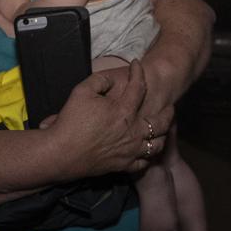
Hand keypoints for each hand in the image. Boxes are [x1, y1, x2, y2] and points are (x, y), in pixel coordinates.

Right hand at [46, 63, 172, 178]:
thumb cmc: (70, 122)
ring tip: (162, 130)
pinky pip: (144, 162)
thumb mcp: (81, 91)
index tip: (137, 64)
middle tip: (170, 106)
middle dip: (168, 112)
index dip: (138, 72)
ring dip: (163, 135)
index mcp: (123, 111)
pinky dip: (149, 155)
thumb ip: (99, 80)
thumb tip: (111, 79)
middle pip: (161, 122)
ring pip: (157, 144)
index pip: (138, 87)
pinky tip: (147, 150)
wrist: (61, 153)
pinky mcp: (123, 166)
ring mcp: (130, 151)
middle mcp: (133, 132)